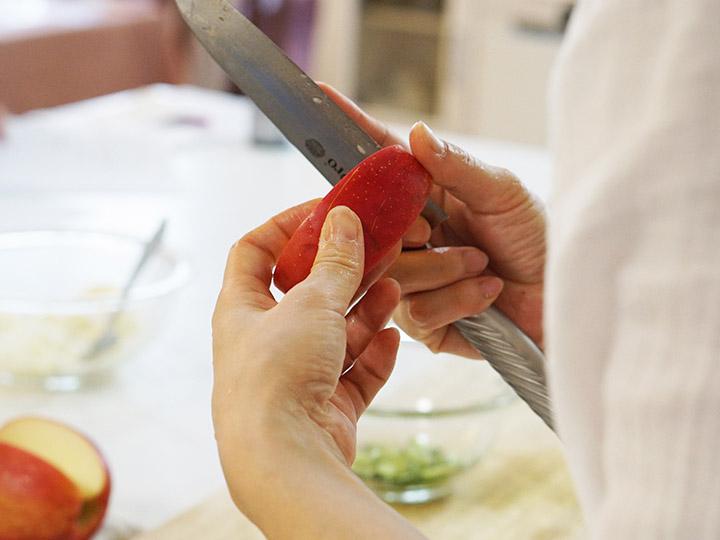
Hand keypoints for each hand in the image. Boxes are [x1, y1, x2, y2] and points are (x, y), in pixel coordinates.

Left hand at [212, 202, 423, 538]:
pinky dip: (374, 355)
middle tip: (378, 246)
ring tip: (395, 287)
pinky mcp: (324, 406)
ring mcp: (295, 376)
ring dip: (365, 310)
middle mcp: (265, 341)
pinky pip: (354, 372)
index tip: (326, 211)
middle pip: (306, 292)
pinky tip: (394, 339)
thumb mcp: (310, 303)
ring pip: (336, 332)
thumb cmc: (276, 378)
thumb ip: (335, 262)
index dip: (287, 225)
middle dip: (343, 269)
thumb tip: (344, 219)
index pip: (255, 251)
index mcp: (242, 310)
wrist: (285, 460)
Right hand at [320, 84, 545, 355]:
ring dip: (445, 270)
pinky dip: (457, 300)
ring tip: (483, 265)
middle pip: (370, 226)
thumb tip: (418, 133)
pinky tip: (486, 295)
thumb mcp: (503, 193)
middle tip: (438, 232)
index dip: (351, 129)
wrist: (560, 297)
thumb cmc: (535, 238)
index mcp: (426, 194)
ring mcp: (412, 278)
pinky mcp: (421, 320)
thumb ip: (458, 166)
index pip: (380, 159)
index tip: (323, 96)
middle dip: (410, 233)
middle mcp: (411, 235)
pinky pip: (415, 310)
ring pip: (391, 273)